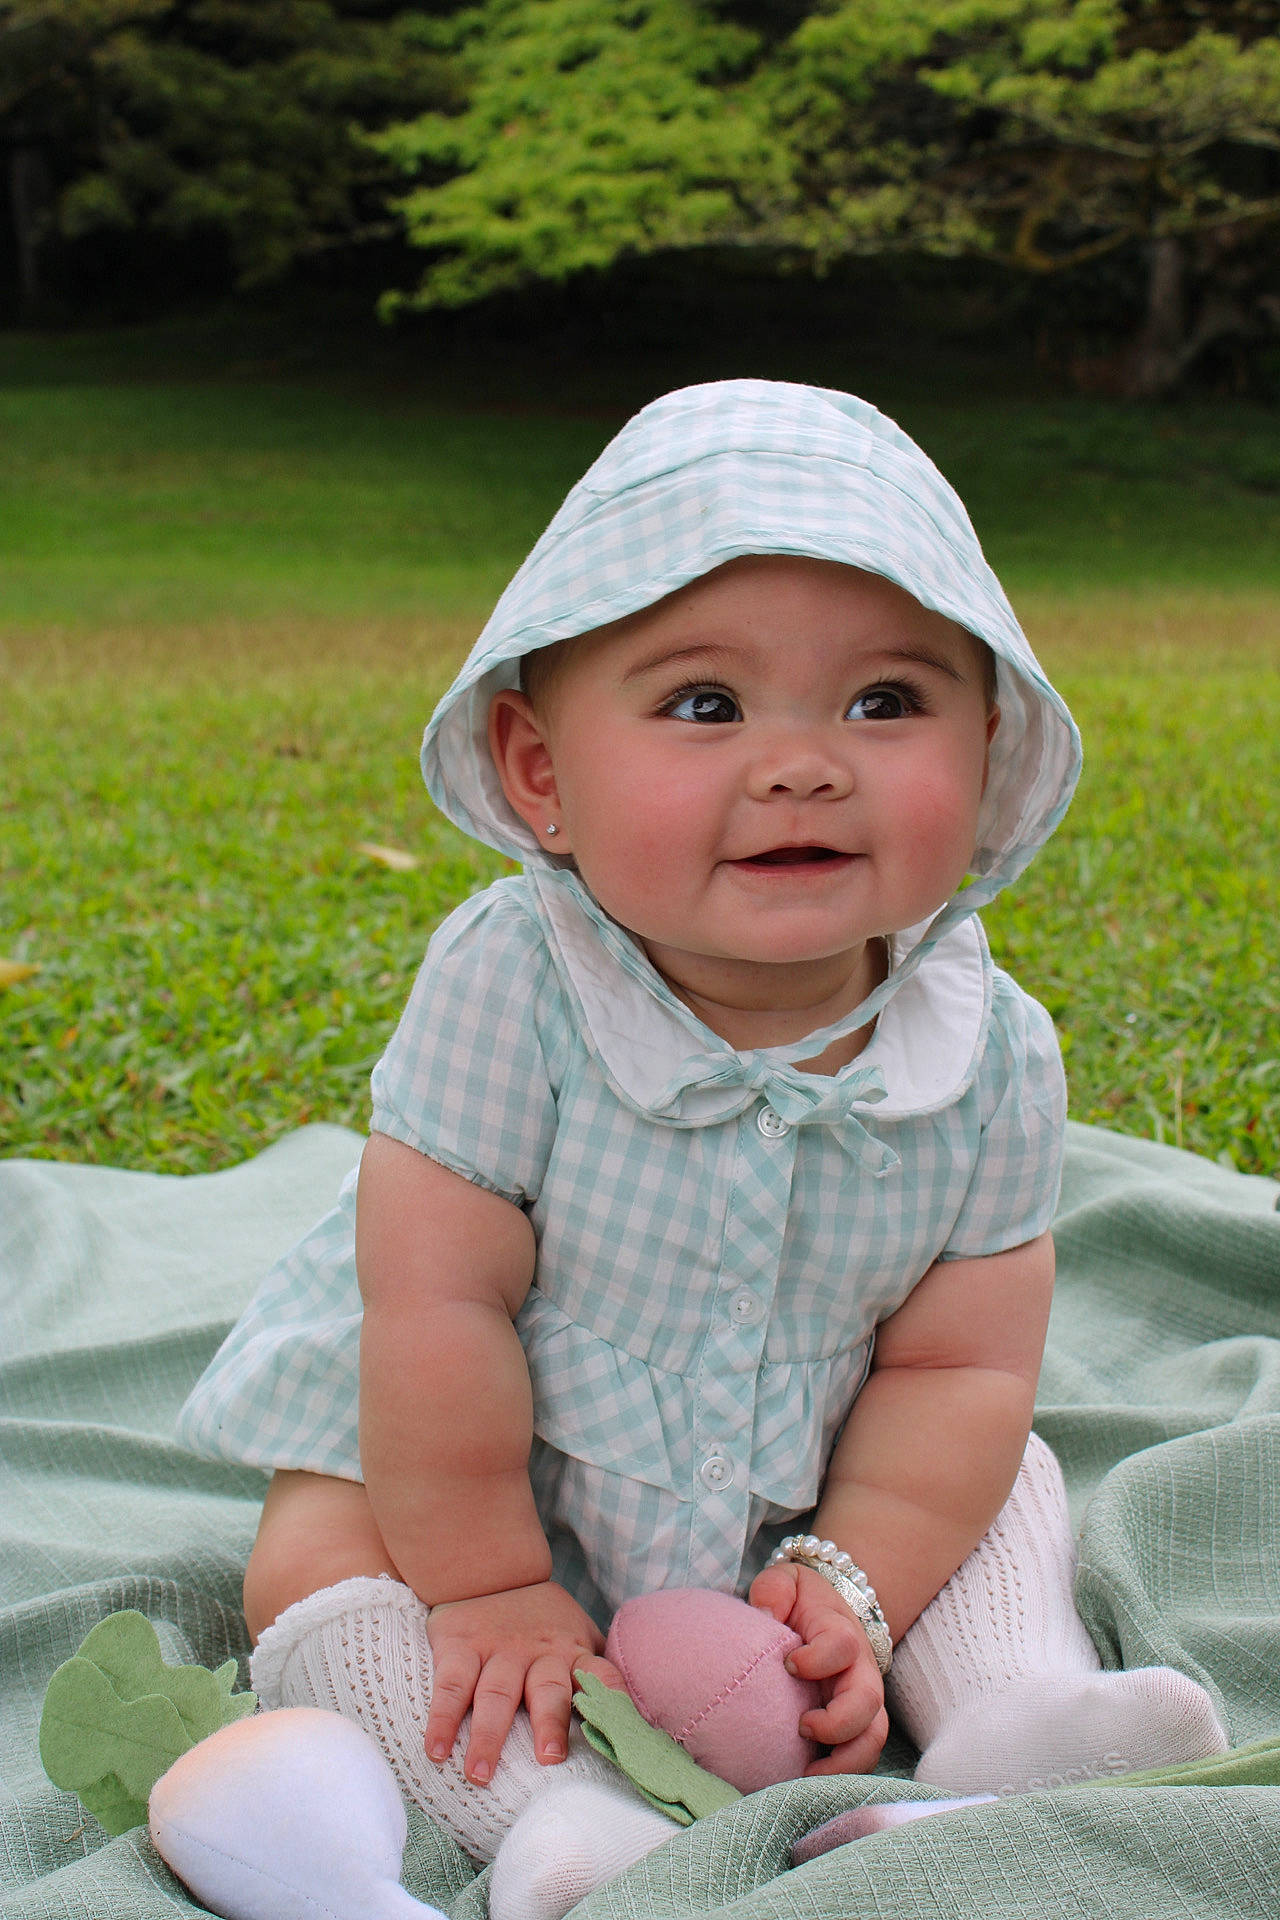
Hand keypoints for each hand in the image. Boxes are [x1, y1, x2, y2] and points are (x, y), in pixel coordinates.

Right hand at [424, 1581, 615, 1783]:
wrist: (491, 1570)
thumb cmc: (542, 1623)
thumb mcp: (576, 1637)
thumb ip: (594, 1673)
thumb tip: (627, 1725)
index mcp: (572, 1653)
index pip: (601, 1675)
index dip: (613, 1699)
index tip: (621, 1730)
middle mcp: (539, 1653)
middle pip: (548, 1690)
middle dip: (550, 1724)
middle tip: (549, 1760)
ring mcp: (498, 1650)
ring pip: (496, 1693)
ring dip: (488, 1735)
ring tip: (480, 1774)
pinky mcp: (460, 1647)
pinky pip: (451, 1685)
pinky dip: (443, 1718)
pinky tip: (436, 1750)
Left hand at [748, 1561, 887, 1774]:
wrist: (826, 1614)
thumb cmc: (800, 1601)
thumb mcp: (785, 1582)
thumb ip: (773, 1590)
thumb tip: (763, 1616)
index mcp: (841, 1632)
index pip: (842, 1646)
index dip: (818, 1658)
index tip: (788, 1664)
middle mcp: (859, 1671)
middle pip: (868, 1701)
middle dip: (838, 1723)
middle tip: (801, 1727)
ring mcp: (862, 1702)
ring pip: (872, 1738)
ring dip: (844, 1762)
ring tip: (807, 1773)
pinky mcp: (855, 1727)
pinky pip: (861, 1757)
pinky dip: (841, 1774)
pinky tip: (807, 1779)